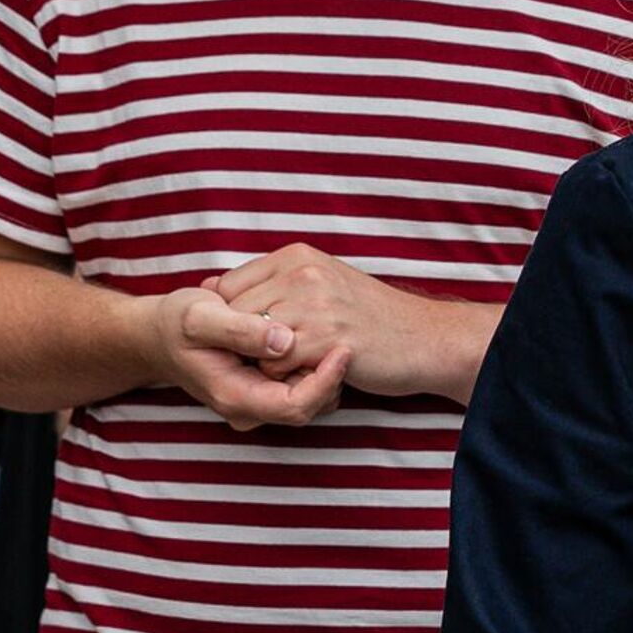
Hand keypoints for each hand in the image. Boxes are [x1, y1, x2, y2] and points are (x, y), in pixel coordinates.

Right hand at [148, 285, 350, 431]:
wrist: (161, 333)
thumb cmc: (177, 322)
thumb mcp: (199, 317)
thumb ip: (239, 329)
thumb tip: (284, 340)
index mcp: (234, 397)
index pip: (295, 406)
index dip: (325, 381)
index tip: (343, 348)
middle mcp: (250, 408)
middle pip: (311, 405)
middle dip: (332, 374)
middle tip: (344, 335)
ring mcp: (259, 400)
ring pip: (314, 397)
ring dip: (327, 368)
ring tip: (330, 331)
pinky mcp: (267, 387)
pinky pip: (305, 383)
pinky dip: (317, 361)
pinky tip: (315, 332)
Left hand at [210, 245, 439, 397]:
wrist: (423, 338)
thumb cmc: (368, 317)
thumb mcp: (320, 283)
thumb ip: (272, 284)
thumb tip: (208, 284)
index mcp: (296, 255)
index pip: (228, 286)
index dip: (231, 320)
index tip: (251, 340)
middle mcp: (301, 271)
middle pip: (233, 314)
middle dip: (241, 344)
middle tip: (270, 360)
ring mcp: (313, 302)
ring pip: (248, 341)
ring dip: (262, 363)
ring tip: (294, 365)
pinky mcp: (323, 337)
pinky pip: (272, 364)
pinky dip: (284, 377)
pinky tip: (310, 372)